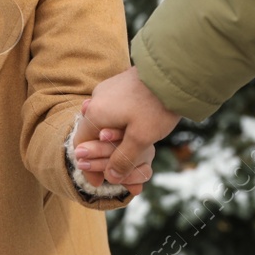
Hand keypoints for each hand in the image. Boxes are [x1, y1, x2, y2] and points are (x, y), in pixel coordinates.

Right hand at [73, 66, 180, 187]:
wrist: (174, 72)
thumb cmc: (156, 106)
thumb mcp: (141, 138)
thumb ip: (123, 159)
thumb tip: (111, 177)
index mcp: (96, 113)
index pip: (81, 145)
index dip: (88, 167)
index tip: (98, 182)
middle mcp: (97, 98)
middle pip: (91, 131)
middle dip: (100, 153)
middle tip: (112, 170)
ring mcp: (109, 88)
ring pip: (102, 119)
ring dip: (110, 138)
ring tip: (122, 152)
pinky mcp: (121, 83)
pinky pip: (113, 108)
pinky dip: (118, 123)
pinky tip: (130, 130)